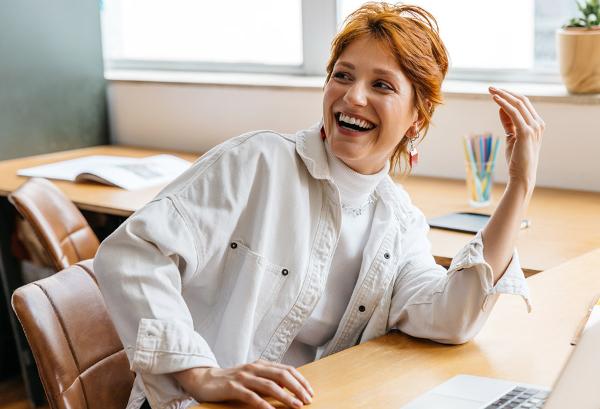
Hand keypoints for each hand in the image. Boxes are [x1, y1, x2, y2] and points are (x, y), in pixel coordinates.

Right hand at [172, 360, 313, 408]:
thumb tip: (290, 387)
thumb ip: (269, 379)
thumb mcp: (253, 376)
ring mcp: (244, 377)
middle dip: (298, 388)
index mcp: (261, 364)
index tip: (310, 392)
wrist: (204, 379)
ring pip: (270, 385)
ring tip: (296, 406)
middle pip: (282, 375)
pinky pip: (252, 396)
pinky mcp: (233, 387)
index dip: (301, 380)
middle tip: (308, 400)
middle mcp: (254, 368)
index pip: (287, 369)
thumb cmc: (231, 380)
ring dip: (285, 396)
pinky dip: (264, 404)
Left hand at [488, 87, 544, 193]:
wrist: (522, 175)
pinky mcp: (526, 132)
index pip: (524, 104)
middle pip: (521, 101)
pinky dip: (504, 104)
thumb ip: (508, 122)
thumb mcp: (511, 136)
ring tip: (490, 90)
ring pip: (517, 104)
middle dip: (505, 92)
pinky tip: (495, 99)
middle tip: (490, 87)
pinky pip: (514, 113)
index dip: (510, 95)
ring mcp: (534, 127)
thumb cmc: (517, 158)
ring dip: (503, 95)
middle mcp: (538, 124)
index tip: (496, 92)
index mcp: (537, 124)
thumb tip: (501, 108)